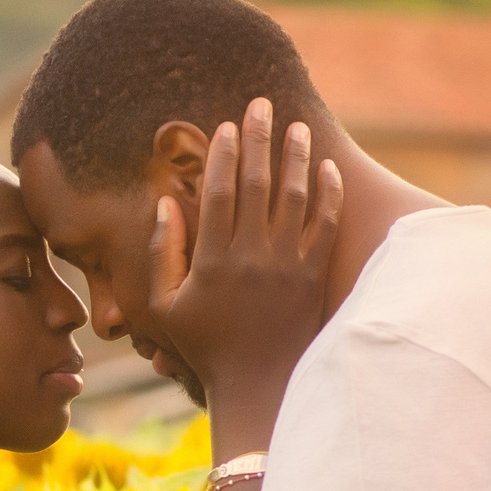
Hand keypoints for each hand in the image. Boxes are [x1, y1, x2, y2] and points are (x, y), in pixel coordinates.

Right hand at [147, 98, 340, 447]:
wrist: (259, 385)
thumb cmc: (205, 348)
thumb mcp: (165, 307)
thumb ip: (162, 253)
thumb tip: (165, 203)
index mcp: (213, 261)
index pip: (219, 192)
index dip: (223, 154)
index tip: (226, 126)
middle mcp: (252, 257)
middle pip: (257, 184)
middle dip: (259, 139)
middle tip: (260, 105)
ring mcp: (288, 266)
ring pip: (295, 197)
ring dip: (296, 157)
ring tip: (296, 128)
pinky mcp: (315, 278)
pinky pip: (326, 227)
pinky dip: (328, 195)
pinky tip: (327, 170)